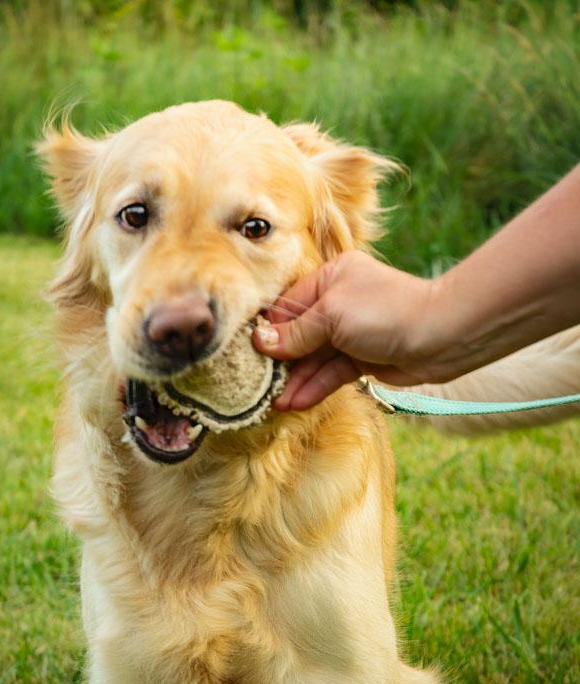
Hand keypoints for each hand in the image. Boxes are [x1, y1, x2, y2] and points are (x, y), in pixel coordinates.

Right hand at [253, 250, 438, 410]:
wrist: (441, 336)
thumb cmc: (386, 312)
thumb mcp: (333, 316)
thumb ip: (297, 332)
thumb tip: (260, 343)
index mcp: (329, 277)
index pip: (287, 305)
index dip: (268, 330)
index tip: (246, 354)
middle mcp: (337, 302)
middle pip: (298, 334)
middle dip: (280, 361)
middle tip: (257, 385)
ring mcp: (349, 332)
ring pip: (313, 358)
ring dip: (295, 380)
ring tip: (274, 403)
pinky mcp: (362, 358)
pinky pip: (331, 373)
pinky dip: (315, 387)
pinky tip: (295, 403)